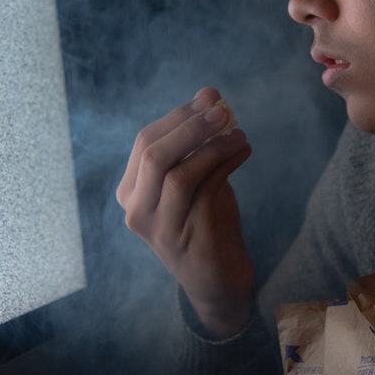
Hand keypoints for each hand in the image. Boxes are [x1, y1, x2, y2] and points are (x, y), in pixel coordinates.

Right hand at [117, 87, 254, 337]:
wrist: (218, 280)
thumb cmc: (205, 222)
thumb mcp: (193, 180)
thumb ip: (196, 143)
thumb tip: (208, 94)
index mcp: (131, 193)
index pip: (145, 143)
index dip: (178, 116)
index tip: (208, 98)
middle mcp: (137, 211)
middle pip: (155, 155)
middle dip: (190, 126)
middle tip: (222, 109)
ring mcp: (159, 228)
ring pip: (179, 174)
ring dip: (213, 146)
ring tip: (240, 133)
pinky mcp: (186, 239)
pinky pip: (205, 190)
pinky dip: (226, 164)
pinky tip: (243, 151)